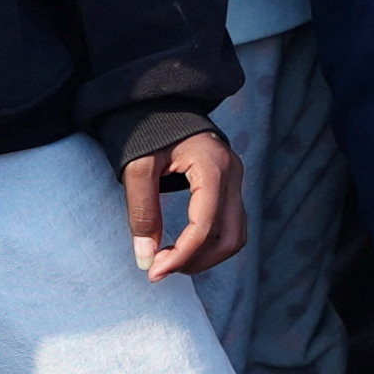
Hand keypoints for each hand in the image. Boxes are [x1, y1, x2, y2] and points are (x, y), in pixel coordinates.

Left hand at [123, 124, 243, 279]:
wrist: (157, 101)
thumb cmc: (145, 129)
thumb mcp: (137, 167)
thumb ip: (142, 212)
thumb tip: (145, 258)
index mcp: (213, 167)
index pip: (205, 226)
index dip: (181, 256)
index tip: (153, 272)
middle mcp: (233, 173)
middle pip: (230, 237)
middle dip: (197, 261)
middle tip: (161, 269)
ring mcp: (236, 179)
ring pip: (235, 235)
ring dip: (206, 256)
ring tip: (170, 261)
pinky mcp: (230, 184)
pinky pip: (230, 224)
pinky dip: (210, 243)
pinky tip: (183, 247)